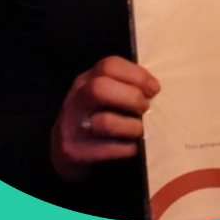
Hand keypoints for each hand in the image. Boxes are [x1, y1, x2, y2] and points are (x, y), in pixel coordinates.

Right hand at [50, 56, 158, 182]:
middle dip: (132, 98)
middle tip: (145, 109)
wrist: (64, 153)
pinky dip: (128, 148)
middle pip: (101, 88)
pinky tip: (133, 147)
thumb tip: (155, 89)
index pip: (109, 65)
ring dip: (133, 127)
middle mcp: (76, 100)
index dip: (137, 75)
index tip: (154, 89)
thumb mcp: (103, 96)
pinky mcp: (75, 152)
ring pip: (106, 122)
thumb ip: (123, 87)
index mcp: (86, 81)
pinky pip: (109, 149)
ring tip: (139, 131)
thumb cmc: (95, 118)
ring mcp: (72, 126)